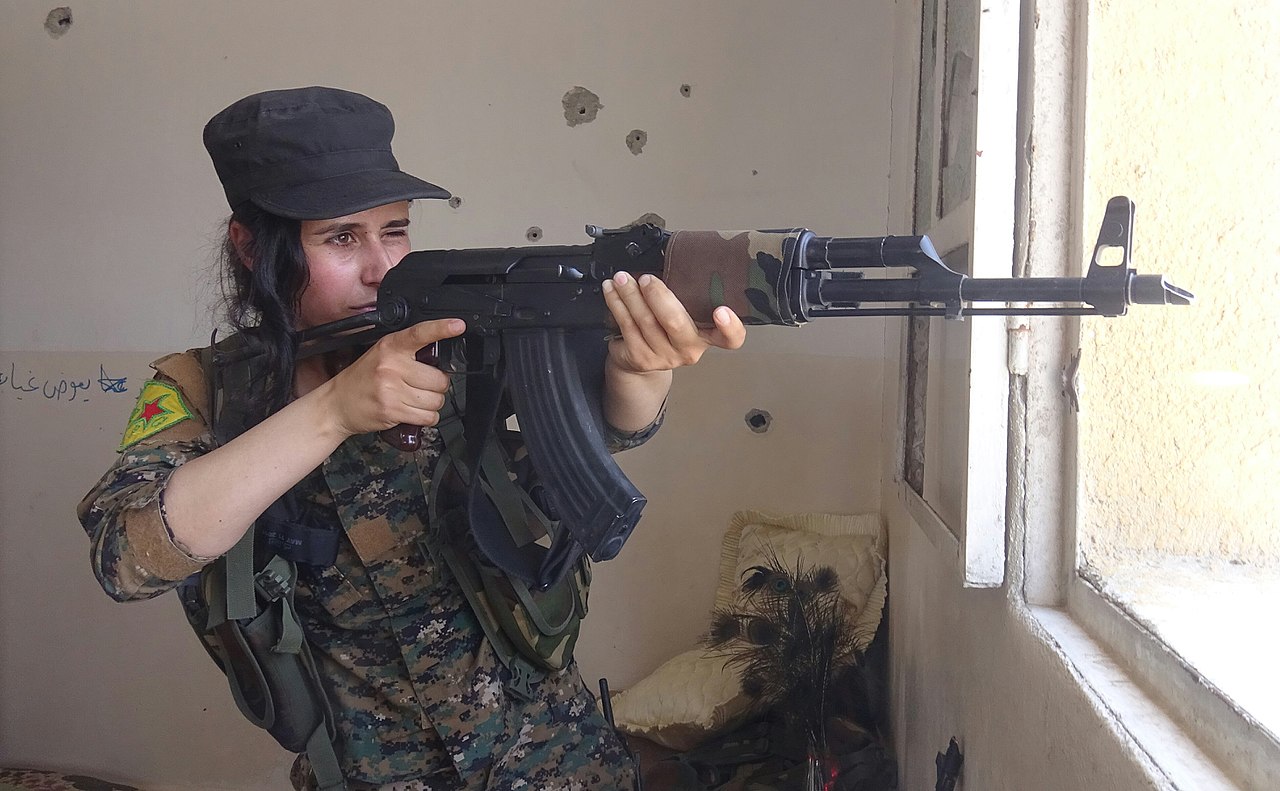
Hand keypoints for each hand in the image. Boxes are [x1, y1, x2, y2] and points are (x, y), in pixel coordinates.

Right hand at [320, 318, 465, 436]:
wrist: (337, 404)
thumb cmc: (361, 379)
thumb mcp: (380, 355)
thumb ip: (407, 352)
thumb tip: (440, 359)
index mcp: (390, 347)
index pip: (419, 334)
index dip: (441, 328)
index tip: (457, 325)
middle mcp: (391, 366)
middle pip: (439, 379)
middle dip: (437, 386)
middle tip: (421, 386)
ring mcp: (392, 389)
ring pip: (436, 400)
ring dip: (431, 404)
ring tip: (414, 400)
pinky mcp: (392, 410)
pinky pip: (428, 417)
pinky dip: (426, 417)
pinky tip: (412, 412)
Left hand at [601, 271, 745, 374]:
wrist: (640, 362)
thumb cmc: (664, 329)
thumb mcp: (682, 313)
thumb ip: (685, 294)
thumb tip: (670, 256)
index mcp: (707, 336)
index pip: (731, 338)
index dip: (730, 326)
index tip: (721, 310)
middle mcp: (689, 350)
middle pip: (676, 322)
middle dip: (658, 295)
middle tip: (646, 278)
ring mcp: (665, 357)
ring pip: (645, 321)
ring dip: (630, 294)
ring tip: (621, 278)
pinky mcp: (641, 358)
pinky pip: (626, 326)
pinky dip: (617, 303)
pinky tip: (612, 291)